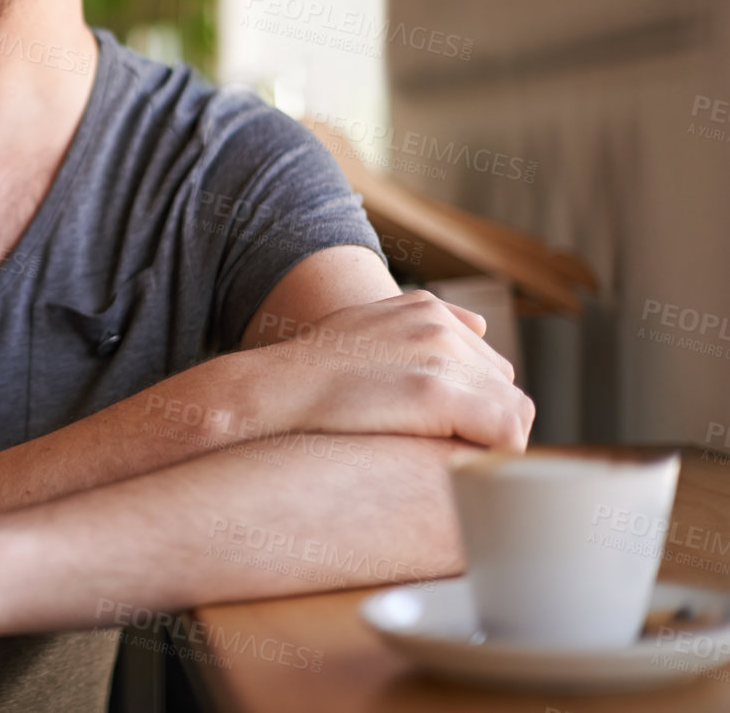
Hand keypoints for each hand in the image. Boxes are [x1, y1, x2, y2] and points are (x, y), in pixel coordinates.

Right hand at [251, 289, 533, 449]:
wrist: (268, 396)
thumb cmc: (307, 378)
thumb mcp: (363, 327)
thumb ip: (417, 326)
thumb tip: (479, 326)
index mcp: (425, 309)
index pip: (486, 364)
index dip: (472, 403)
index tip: (447, 432)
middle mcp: (438, 325)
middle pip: (502, 386)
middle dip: (484, 420)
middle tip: (448, 452)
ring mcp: (437, 356)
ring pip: (512, 410)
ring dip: (490, 441)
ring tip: (450, 463)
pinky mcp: (433, 394)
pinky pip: (506, 432)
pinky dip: (494, 456)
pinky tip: (460, 470)